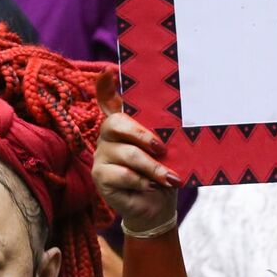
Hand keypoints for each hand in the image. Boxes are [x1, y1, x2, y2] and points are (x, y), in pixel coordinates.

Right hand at [92, 70, 180, 232]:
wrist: (157, 206)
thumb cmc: (163, 172)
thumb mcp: (169, 151)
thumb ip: (165, 135)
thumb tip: (177, 125)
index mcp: (125, 123)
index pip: (108, 100)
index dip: (105, 86)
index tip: (110, 70)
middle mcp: (108, 134)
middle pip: (117, 123)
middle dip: (142, 135)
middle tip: (162, 148)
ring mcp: (102, 154)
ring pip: (126, 154)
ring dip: (153, 167)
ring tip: (170, 178)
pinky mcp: (99, 175)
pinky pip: (121, 174)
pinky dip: (142, 182)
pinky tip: (151, 187)